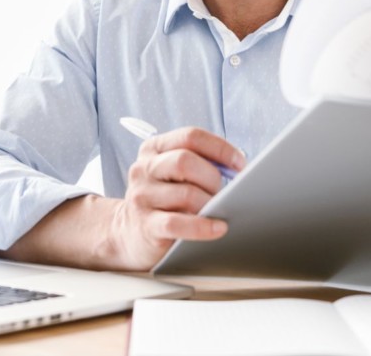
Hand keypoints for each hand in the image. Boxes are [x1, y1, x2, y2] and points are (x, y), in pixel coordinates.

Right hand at [108, 127, 244, 269]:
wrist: (130, 233)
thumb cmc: (164, 200)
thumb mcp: (173, 174)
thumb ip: (198, 163)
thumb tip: (237, 168)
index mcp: (154, 148)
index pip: (190, 136)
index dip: (220, 148)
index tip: (240, 164)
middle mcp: (144, 168)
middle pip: (185, 161)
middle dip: (212, 177)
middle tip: (222, 192)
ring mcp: (142, 196)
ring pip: (185, 194)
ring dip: (209, 203)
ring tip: (218, 210)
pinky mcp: (146, 225)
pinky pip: (178, 224)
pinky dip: (203, 227)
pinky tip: (218, 228)